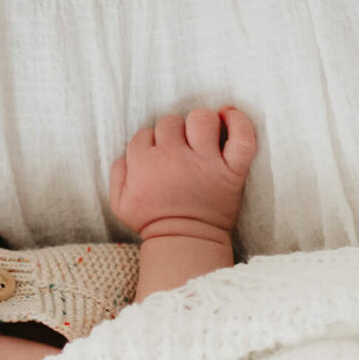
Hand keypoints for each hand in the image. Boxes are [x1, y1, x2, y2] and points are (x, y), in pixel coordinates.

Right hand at [110, 107, 257, 239]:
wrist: (186, 243)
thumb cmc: (153, 222)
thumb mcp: (119, 202)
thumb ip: (117, 172)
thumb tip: (128, 152)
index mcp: (144, 162)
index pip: (145, 133)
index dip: (151, 143)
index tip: (158, 157)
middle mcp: (173, 156)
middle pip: (171, 122)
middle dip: (173, 133)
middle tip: (178, 151)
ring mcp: (205, 162)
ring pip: (202, 119)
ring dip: (200, 124)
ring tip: (201, 138)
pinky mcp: (231, 170)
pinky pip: (241, 137)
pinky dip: (239, 122)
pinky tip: (229, 116)